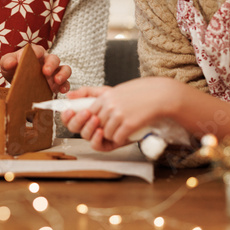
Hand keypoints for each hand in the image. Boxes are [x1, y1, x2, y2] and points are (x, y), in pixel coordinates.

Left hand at [0, 45, 70, 92]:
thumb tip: (12, 62)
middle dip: (51, 64)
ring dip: (62, 74)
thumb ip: (7, 62)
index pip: (38, 50)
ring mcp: (54, 71)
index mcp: (35, 53)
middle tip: (46, 72)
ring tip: (57, 80)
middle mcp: (47, 60)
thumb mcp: (7, 64)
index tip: (35, 56)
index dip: (36, 53)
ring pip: (64, 68)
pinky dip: (65, 86)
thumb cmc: (13, 69)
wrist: (17, 82)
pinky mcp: (57, 83)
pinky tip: (61, 90)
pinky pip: (65, 82)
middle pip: (54, 58)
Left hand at [61, 78, 181, 151]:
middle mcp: (109, 105)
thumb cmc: (137, 94)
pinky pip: (117, 138)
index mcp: (104, 97)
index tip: (93, 124)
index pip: (86, 114)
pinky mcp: (128, 123)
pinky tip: (127, 133)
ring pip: (106, 134)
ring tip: (122, 127)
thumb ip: (89, 93)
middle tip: (110, 127)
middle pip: (94, 125)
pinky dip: (122, 139)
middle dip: (100, 129)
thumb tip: (68, 96)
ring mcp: (118, 115)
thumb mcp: (112, 90)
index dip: (88, 121)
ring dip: (113, 135)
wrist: (160, 96)